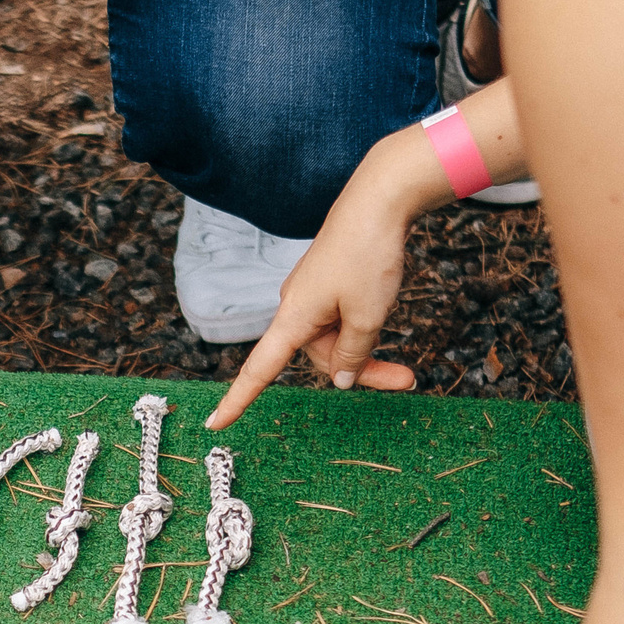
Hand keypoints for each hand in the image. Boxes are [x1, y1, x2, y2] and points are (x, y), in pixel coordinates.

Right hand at [206, 168, 418, 429]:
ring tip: (405, 343)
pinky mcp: (329, 281)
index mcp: (293, 318)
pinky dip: (363, 325)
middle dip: (361, 369)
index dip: (238, 399)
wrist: (378, 200)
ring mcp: (312, 293)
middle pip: (321, 357)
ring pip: (336, 338)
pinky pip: (341, 317)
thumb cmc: (367, 254)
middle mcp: (296, 307)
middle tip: (407, 379)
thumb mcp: (367, 314)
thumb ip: (353, 353)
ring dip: (368, 347)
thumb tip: (340, 378)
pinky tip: (384, 308)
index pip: (259, 369)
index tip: (215, 424)